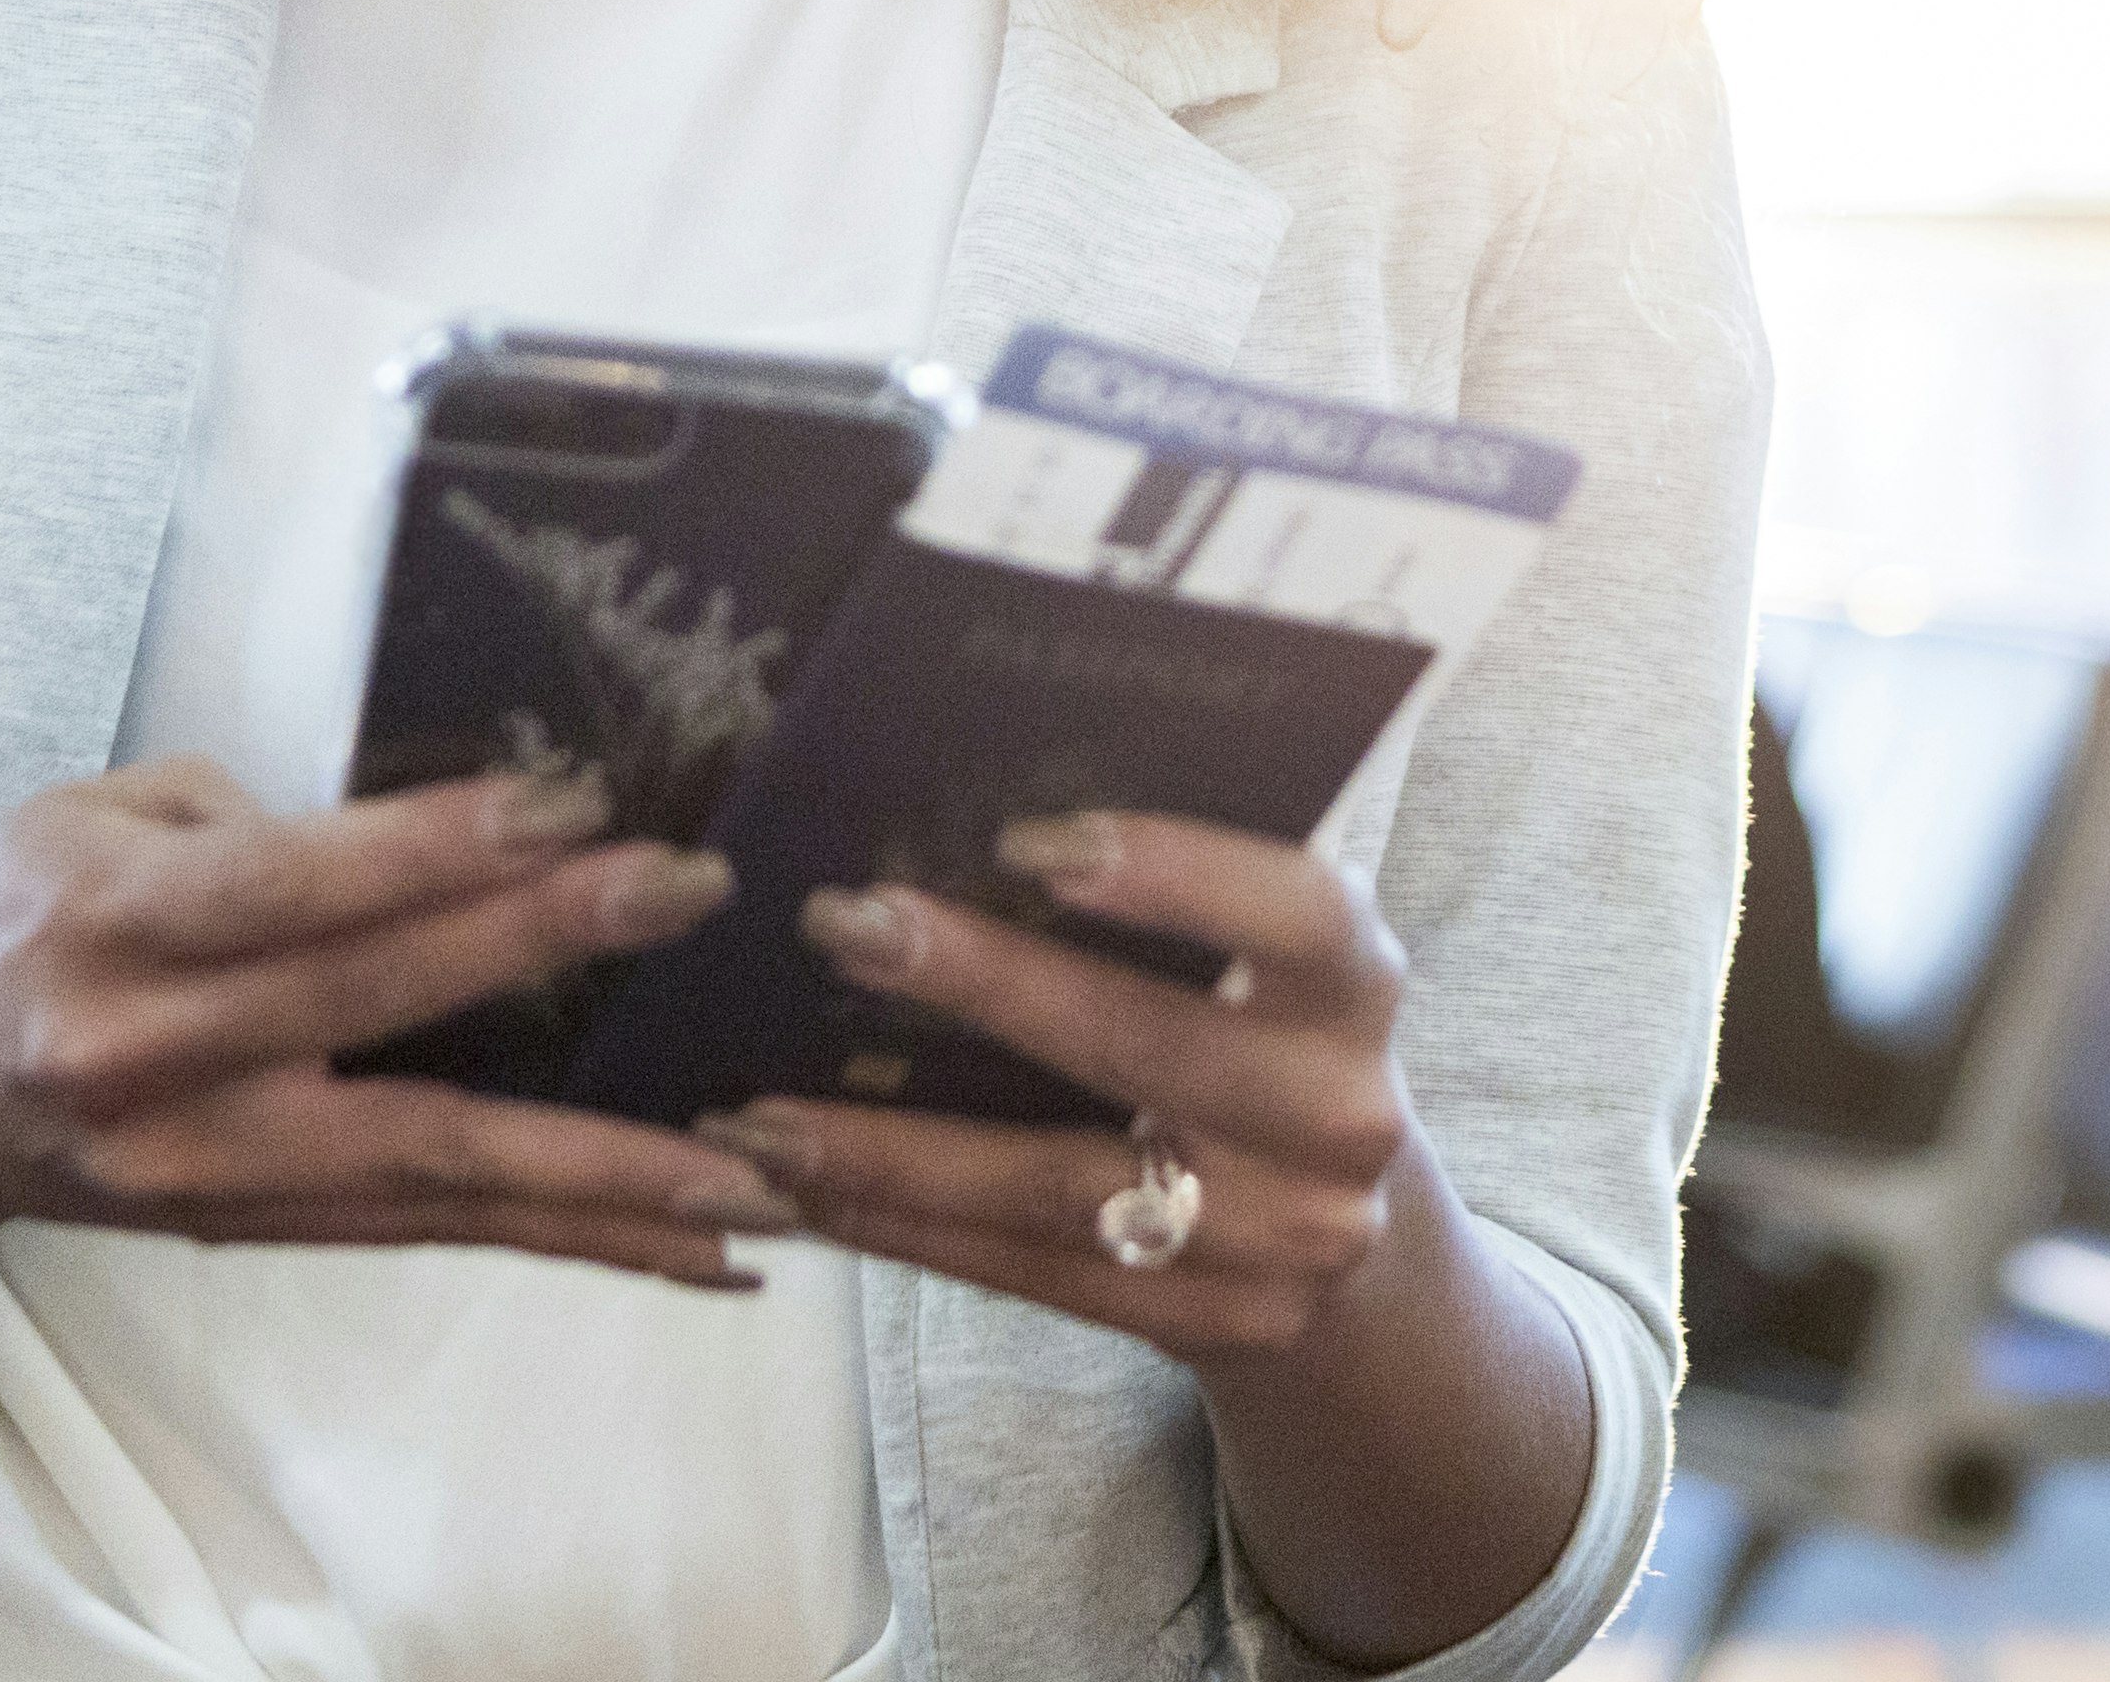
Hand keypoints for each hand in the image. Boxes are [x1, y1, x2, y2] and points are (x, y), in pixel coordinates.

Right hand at [0, 755, 793, 1286]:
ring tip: (752, 1168)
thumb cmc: (16, 911)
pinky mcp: (255, 1228)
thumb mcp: (99, 810)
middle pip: (378, 1008)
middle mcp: (160, 1061)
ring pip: (431, 1168)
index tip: (569, 802)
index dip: (433, 848)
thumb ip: (252, 820)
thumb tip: (424, 837)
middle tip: (689, 895)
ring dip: (603, 1171)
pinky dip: (571, 1242)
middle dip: (544, 946)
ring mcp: (213, 1168)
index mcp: (113, 926)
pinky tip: (695, 1251)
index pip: (293, 889)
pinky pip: (436, 1235)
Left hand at [691, 812, 1411, 1352]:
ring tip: (754, 1115)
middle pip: (1149, 1049)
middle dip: (984, 984)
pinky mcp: (1211, 1326)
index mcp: (1354, 984)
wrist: (1356, 1234)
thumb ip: (1162, 887)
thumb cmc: (1255, 1027)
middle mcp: (1337, 1116)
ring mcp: (1281, 1241)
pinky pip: (1031, 1274)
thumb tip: (948, 783)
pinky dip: (907, 1229)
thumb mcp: (1257, 952)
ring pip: (1060, 1189)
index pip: (1298, 911)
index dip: (1176, 873)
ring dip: (891, 1149)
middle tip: (841, 922)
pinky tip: (804, 1192)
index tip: (1031, 840)